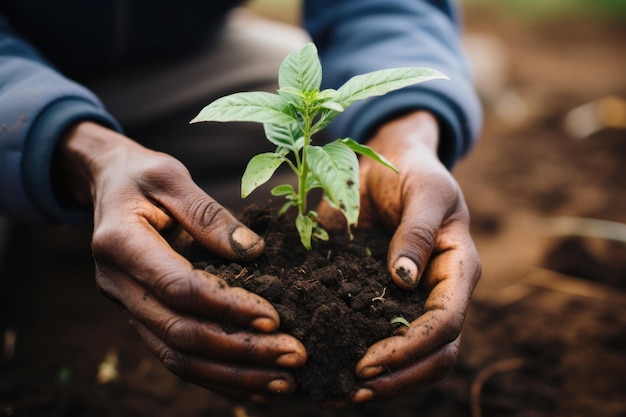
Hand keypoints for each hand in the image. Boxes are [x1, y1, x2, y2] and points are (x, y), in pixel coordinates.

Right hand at [58, 122, 306, 400]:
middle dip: (241, 350)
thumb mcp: (170, 177)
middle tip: (293, 356)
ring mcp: (128, 306)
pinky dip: (216, 375)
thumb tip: (252, 251)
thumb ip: (207, 214)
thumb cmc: (141, 177)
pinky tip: (253, 386)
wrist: (107, 187)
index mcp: (120, 244)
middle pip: (181, 334)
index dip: (227, 306)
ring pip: (178, 357)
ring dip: (233, 375)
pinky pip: (177, 356)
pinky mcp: (142, 316)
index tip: (274, 317)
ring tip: (283, 382)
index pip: (179, 288)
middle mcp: (117, 285)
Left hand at [318, 111, 480, 402]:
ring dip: (380, 381)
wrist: (391, 161)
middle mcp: (438, 292)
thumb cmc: (415, 172)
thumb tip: (402, 279)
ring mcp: (411, 298)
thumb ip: (417, 231)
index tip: (369, 363)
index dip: (411, 348)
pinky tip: (325, 366)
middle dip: (397, 378)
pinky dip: (356, 355)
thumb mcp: (424, 191)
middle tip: (350, 389)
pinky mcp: (381, 295)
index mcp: (457, 269)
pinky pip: (376, 333)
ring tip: (335, 392)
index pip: (446, 323)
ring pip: (410, 357)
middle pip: (434, 355)